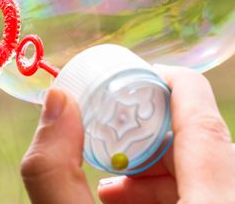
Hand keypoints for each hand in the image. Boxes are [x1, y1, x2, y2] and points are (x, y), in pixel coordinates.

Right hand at [20, 65, 234, 203]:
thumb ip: (54, 170)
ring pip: (213, 173)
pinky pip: (211, 194)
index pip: (204, 123)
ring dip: (161, 168)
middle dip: (152, 138)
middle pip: (207, 147)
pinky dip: (173, 191)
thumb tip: (58, 102)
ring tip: (113, 187)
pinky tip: (131, 203)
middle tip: (112, 147)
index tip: (137, 76)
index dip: (172, 84)